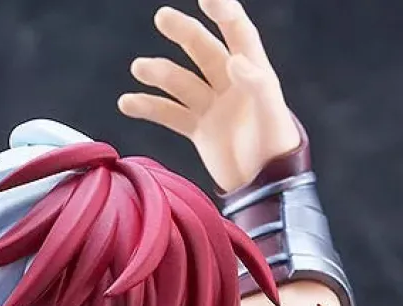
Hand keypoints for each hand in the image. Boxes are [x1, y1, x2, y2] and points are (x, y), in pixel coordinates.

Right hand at [118, 0, 299, 192]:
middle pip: (204, 50)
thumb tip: (234, 59)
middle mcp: (231, 84)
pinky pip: (170, 114)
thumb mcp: (272, 117)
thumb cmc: (276, 150)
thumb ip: (257, 85)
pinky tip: (127, 102)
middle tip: (163, 18)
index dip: (224, 12)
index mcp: (254, 73)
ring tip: (139, 68)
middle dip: (184, 33)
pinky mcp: (199, 130)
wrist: (265, 190)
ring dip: (159, 74)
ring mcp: (213, 106)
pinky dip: (148, 108)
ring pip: (181, 82)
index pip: (239, 33)